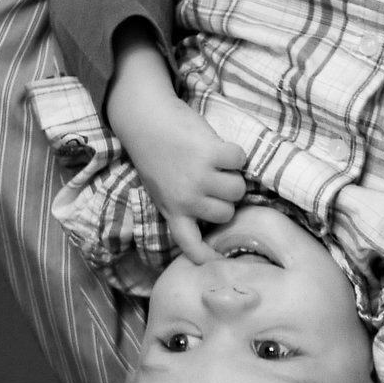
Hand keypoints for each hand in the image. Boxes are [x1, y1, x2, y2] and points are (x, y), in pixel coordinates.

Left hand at [110, 88, 246, 262]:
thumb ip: (183, 205)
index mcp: (172, 211)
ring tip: (216, 163)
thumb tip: (218, 213)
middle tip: (214, 180)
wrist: (144, 119)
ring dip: (233, 174)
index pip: (190, 245)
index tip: (219, 263)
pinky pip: (239, 160)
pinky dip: (234, 152)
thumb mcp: (162, 189)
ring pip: (237, 189)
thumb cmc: (156, 153)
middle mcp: (186, 200)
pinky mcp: (210, 154)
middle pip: (226, 213)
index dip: (207, 257)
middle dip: (226, 197)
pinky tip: (218, 147)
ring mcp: (199, 178)